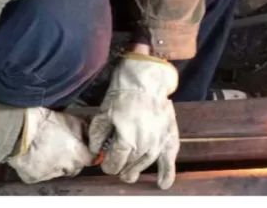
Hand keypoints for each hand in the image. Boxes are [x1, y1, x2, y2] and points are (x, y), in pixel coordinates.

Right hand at [7, 107, 92, 183]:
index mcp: (78, 155)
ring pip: (58, 172)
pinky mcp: (33, 178)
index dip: (86, 153)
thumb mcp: (72, 121)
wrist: (21, 128)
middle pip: (74, 168)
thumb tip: (91, 135)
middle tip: (61, 147)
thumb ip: (86, 132)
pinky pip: (40, 175)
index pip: (90, 160)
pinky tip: (36, 156)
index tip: (83, 150)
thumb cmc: (45, 123)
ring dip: (56, 164)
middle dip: (71, 159)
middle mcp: (66, 168)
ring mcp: (49, 175)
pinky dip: (39, 168)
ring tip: (47, 150)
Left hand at [89, 53, 179, 189]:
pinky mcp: (169, 137)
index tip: (106, 163)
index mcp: (126, 141)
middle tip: (117, 165)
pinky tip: (162, 184)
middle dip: (121, 167)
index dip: (108, 166)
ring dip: (136, 170)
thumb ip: (98, 135)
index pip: (115, 165)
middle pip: (129, 167)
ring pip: (145, 165)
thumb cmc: (123, 95)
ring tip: (130, 174)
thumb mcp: (103, 114)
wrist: (146, 81)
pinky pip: (169, 160)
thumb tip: (97, 152)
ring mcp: (158, 143)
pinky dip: (166, 173)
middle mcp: (144, 146)